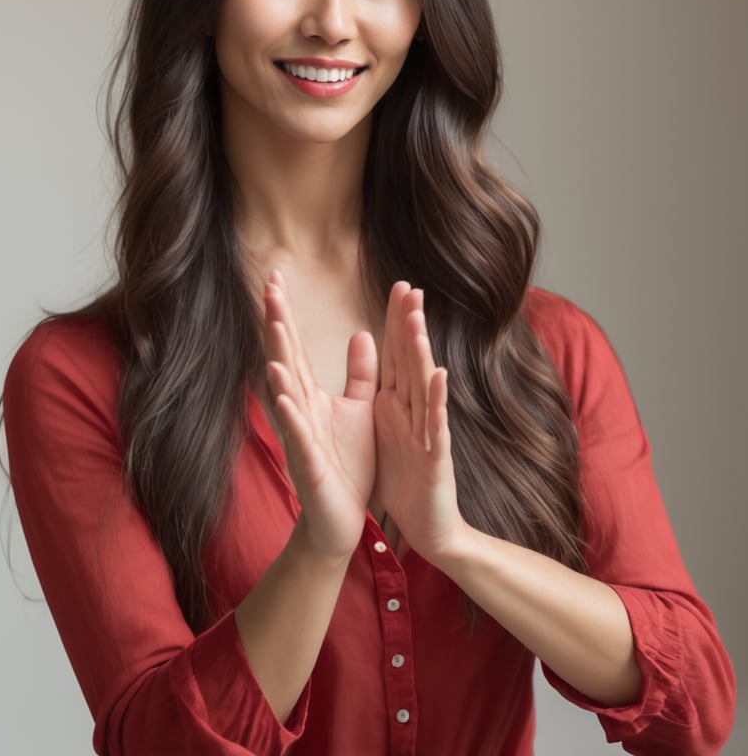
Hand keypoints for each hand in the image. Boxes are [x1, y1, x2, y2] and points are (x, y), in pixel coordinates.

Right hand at [264, 270, 376, 558]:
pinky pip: (298, 435)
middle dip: (279, 323)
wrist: (341, 517)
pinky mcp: (309, 462)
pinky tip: (282, 395)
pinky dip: (290, 415)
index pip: (297, 347)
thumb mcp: (360, 409)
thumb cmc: (347, 463)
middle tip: (270, 286)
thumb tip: (362, 333)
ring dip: (280, 360)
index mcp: (312, 395)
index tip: (277, 277)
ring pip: (288, 391)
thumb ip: (360, 374)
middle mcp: (300, 409)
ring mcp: (300, 435)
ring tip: (275, 330)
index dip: (286, 313)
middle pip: (286, 358)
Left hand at [373, 282, 464, 561]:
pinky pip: (436, 425)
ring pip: (424, 386)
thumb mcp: (387, 430)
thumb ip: (381, 392)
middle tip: (409, 286)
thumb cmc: (407, 480)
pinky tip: (439, 374)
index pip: (397, 355)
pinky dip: (437, 400)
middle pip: (411, 361)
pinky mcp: (436, 457)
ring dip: (421, 352)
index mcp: (398, 404)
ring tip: (417, 320)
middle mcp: (415, 411)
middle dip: (409, 324)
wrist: (428, 529)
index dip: (396, 321)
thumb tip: (376, 358)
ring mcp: (428, 432)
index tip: (397, 286)